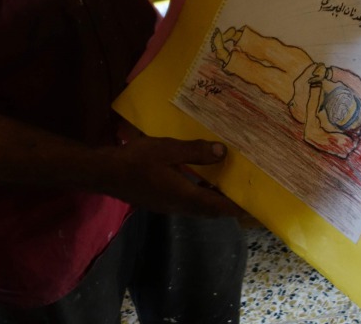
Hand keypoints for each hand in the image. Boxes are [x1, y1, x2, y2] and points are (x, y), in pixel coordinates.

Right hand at [98, 134, 245, 217]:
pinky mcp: (159, 201)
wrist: (105, 172)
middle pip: (210, 211)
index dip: (237, 207)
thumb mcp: (169, 149)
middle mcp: (179, 207)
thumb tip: (223, 153)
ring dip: (212, 198)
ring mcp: (168, 206)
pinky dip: (199, 194)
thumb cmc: (137, 160)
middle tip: (243, 189)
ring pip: (198, 208)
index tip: (254, 203)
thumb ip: (196, 152)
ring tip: (225, 182)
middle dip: (227, 203)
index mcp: (185, 197)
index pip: (218, 207)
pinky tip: (198, 178)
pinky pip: (187, 202)